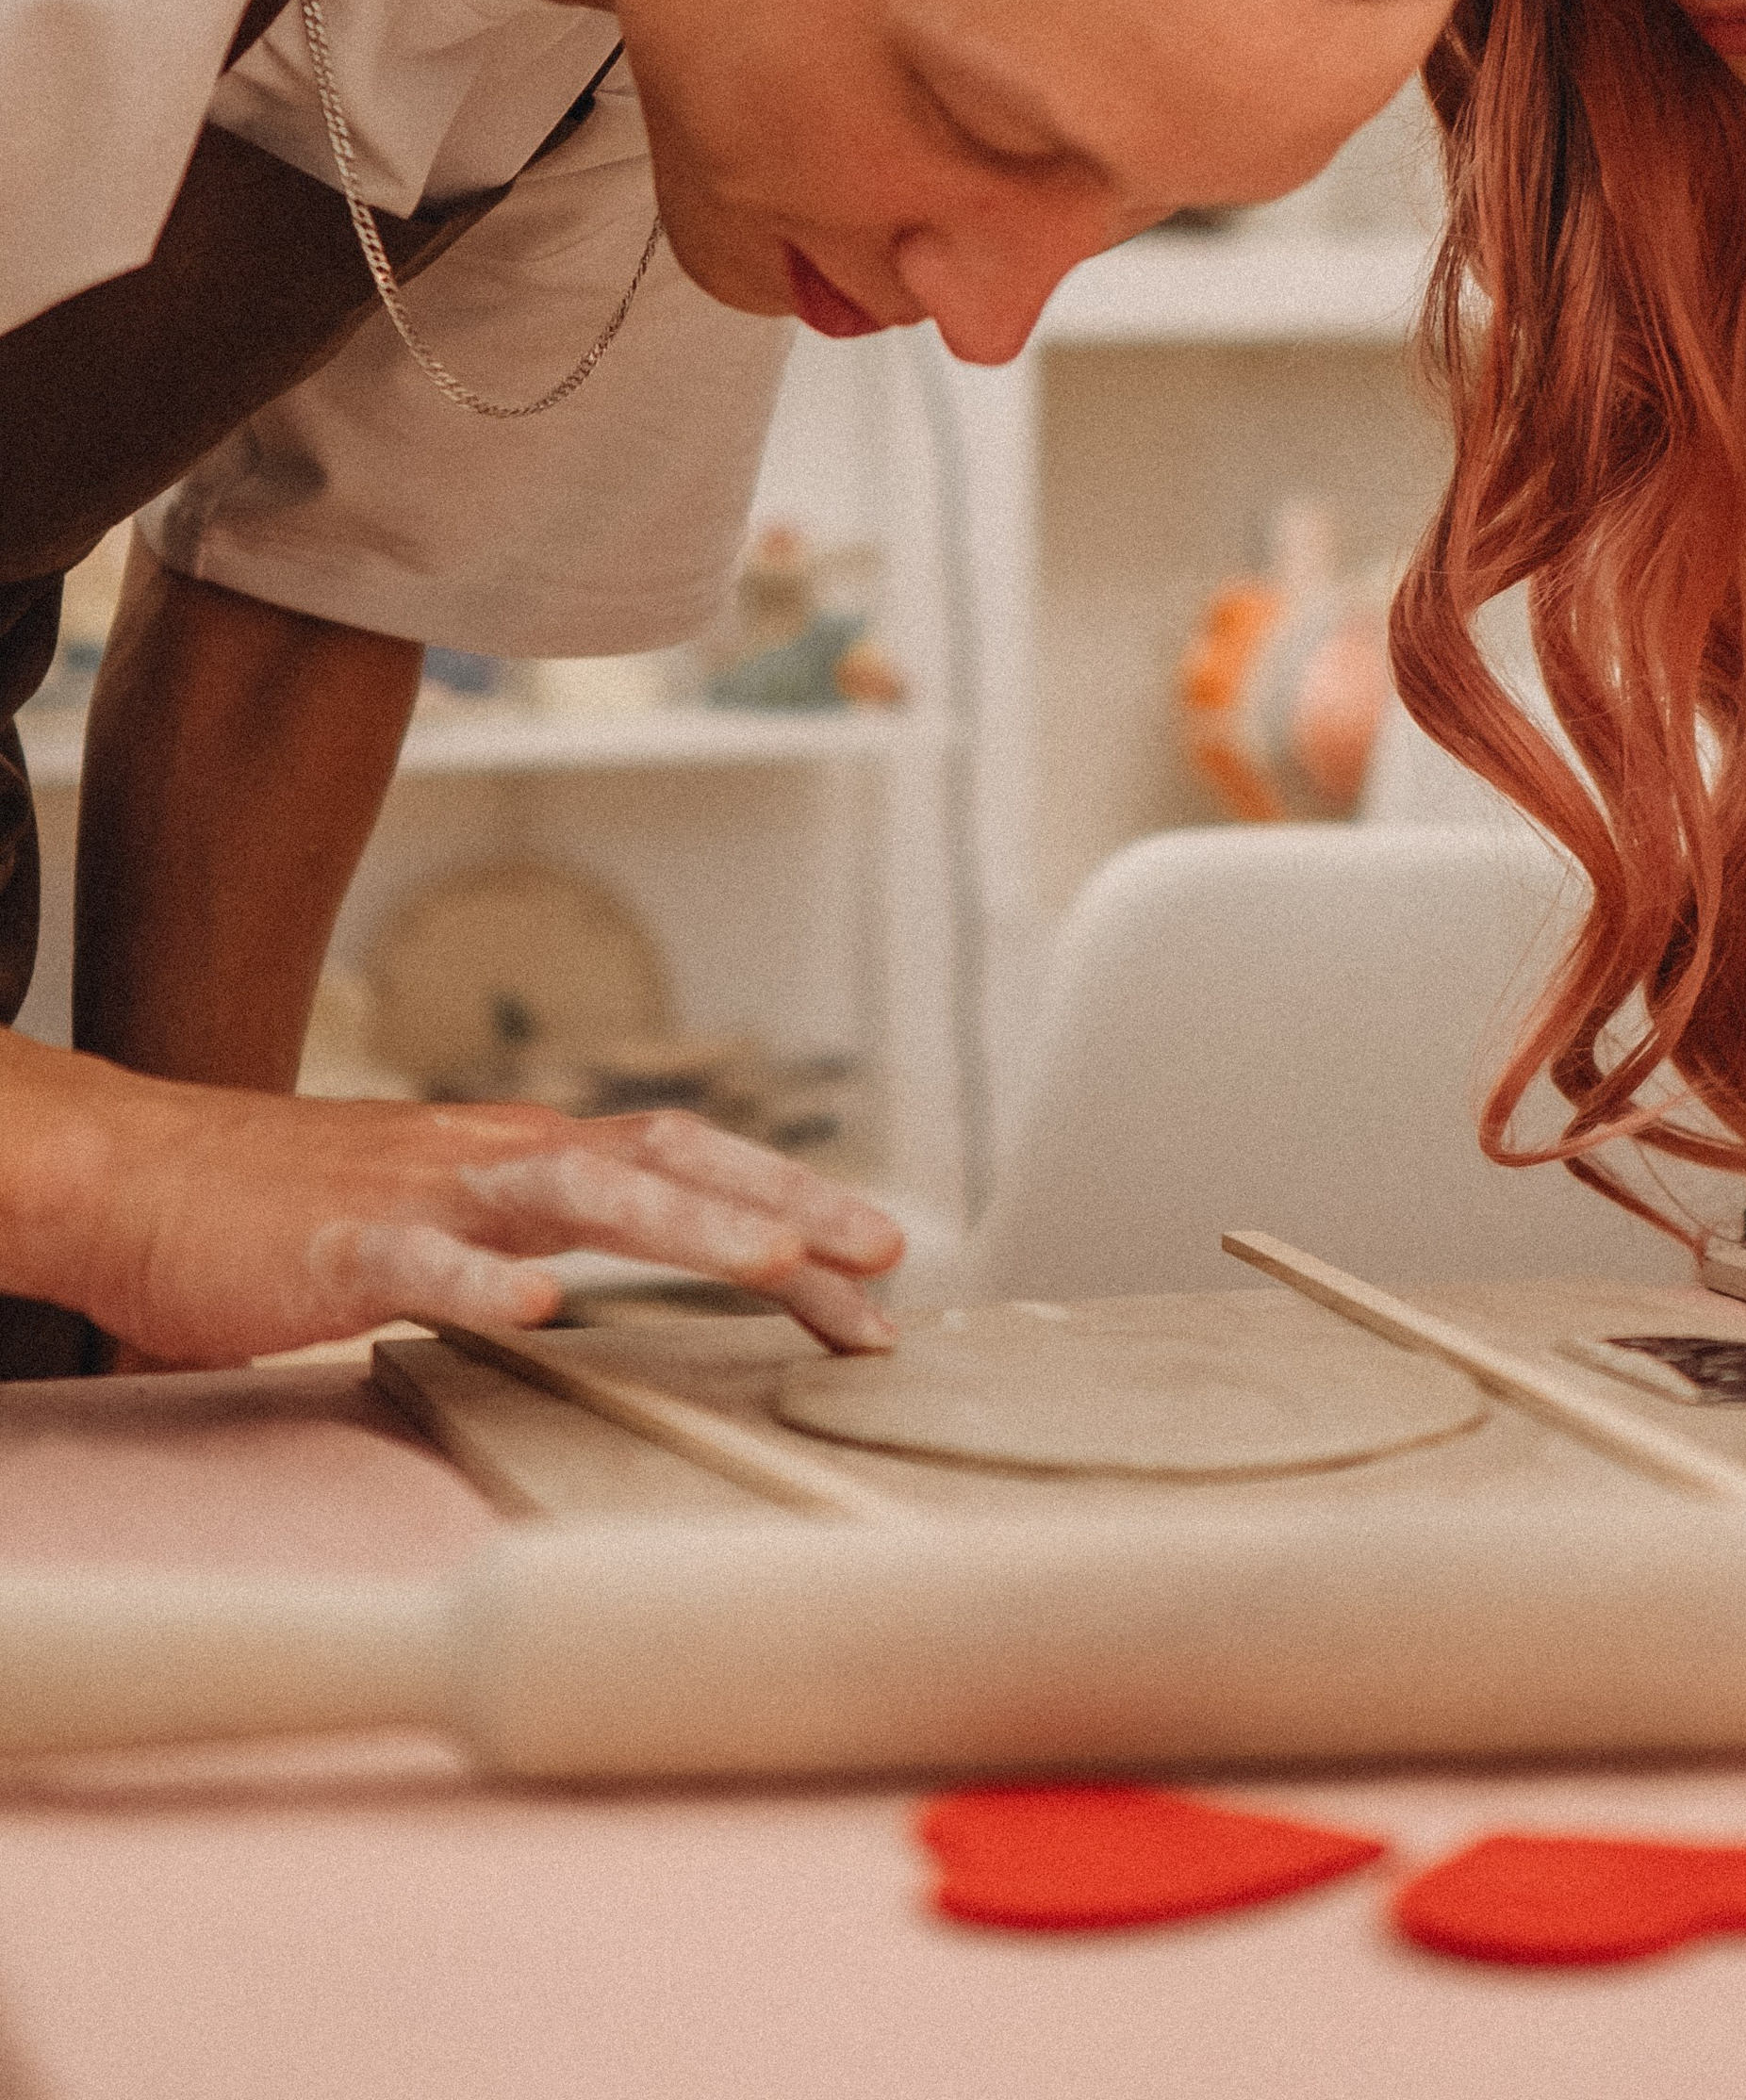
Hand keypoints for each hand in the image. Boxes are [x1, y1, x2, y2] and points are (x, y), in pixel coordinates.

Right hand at [7, 1039, 904, 1368]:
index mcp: (528, 1157)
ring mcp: (425, 1195)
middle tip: (883, 1262)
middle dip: (786, 1211)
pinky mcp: (341, 1248)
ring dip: (685, 1223)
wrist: (142, 1180)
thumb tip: (608, 1293)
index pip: (690, 1166)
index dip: (790, 1208)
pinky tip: (537, 1310)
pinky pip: (423, 1262)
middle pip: (669, 1164)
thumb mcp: (444, 1217)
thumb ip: (529, 1239)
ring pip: (576, 1192)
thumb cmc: (294, 1214)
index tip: (878, 1272)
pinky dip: (483, 1280)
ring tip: (772, 1264)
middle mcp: (498, 1158)